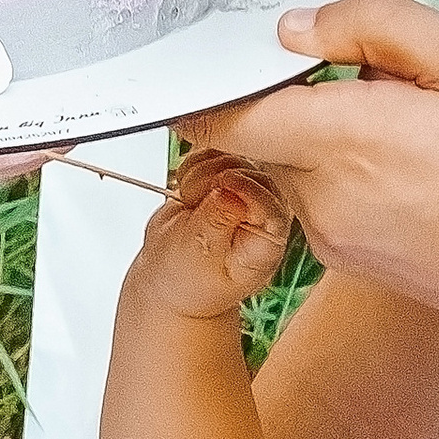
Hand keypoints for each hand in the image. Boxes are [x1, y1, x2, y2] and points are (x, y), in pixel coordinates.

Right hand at [126, 149, 291, 319]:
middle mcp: (261, 215)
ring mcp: (243, 196)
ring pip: (232, 160)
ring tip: (188, 199)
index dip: (247, 188)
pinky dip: (194, 165)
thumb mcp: (201, 256)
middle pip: (254, 174)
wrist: (167, 279)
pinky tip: (185, 188)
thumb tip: (230, 188)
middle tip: (195, 196)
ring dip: (203, 172)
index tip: (221, 183)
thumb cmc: (187, 281)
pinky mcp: (223, 182)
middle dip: (219, 177)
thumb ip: (217, 221)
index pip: (271, 205)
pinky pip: (212, 157)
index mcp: (267, 240)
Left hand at [189, 0, 438, 342]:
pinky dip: (352, 178)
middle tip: (365, 73)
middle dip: (290, 98)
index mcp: (347, 142)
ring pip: (297, 170)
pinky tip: (426, 169)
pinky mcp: (362, 269)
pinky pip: (327, 207)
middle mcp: (328, 203)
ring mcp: (341, 244)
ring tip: (417, 124)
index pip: (224, 115)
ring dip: (328, 139)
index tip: (239, 51)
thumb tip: (298, 26)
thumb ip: (374, 25)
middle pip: (260, 138)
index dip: (217, 80)